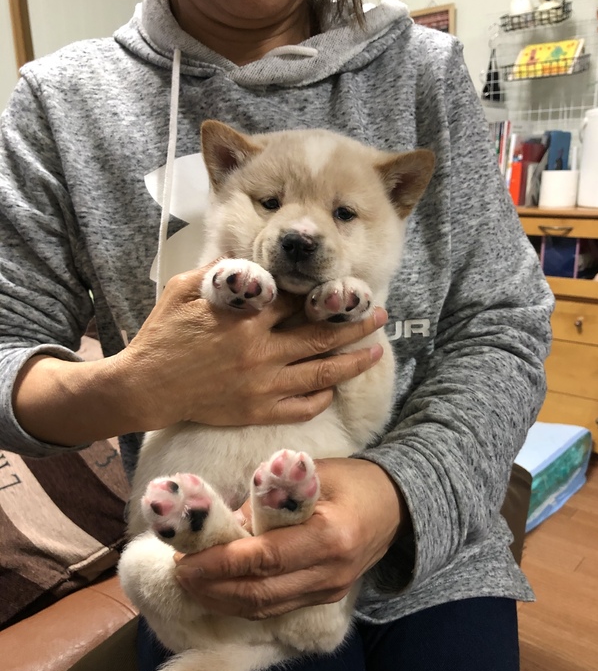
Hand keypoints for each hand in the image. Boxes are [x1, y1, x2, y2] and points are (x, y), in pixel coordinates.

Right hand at [116, 262, 387, 431]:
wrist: (145, 387)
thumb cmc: (162, 336)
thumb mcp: (184, 290)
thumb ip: (219, 272)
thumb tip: (250, 260)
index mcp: (247, 317)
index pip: (298, 301)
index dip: (324, 294)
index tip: (342, 289)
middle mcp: (261, 351)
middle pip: (321, 335)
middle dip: (355, 324)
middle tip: (379, 314)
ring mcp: (262, 385)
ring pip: (321, 372)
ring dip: (353, 361)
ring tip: (376, 351)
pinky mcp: (257, 411)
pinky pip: (301, 407)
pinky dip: (321, 397)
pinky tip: (333, 387)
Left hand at [174, 458, 408, 618]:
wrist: (397, 507)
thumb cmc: (353, 481)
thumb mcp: (313, 473)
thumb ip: (269, 497)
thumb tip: (224, 523)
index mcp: (330, 537)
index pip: (264, 559)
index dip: (219, 563)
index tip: (184, 558)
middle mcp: (329, 573)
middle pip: (259, 594)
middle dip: (211, 587)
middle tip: (179, 571)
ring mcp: (328, 591)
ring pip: (263, 608)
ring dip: (220, 599)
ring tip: (189, 582)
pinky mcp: (323, 598)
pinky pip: (274, 608)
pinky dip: (241, 602)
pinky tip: (217, 590)